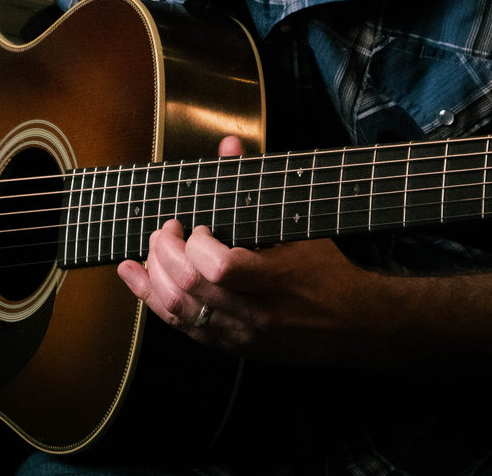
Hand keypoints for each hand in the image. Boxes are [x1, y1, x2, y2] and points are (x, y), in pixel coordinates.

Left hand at [116, 135, 373, 365]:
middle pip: (190, 287)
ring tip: (152, 248)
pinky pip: (182, 327)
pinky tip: (136, 277)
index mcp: (275, 279)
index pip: (220, 267)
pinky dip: (152, 299)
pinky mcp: (231, 347)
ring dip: (154, 275)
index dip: (197, 243)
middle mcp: (255, 313)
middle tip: (167, 230)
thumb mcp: (298, 224)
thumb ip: (256, 184)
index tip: (198, 225)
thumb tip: (228, 145)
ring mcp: (241, 335)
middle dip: (166, 252)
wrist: (355, 326)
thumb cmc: (328, 270)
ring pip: (179, 311)